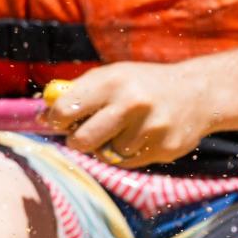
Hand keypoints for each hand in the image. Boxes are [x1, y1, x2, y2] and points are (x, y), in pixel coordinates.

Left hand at [43, 61, 224, 168]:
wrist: (197, 93)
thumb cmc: (142, 84)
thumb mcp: (112, 75)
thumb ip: (79, 92)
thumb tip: (41, 116)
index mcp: (113, 82)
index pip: (67, 109)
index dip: (54, 119)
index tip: (53, 122)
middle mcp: (131, 104)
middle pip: (82, 140)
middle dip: (75, 141)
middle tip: (78, 137)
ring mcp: (150, 128)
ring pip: (107, 153)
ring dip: (106, 146)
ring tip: (121, 129)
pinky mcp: (164, 149)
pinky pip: (129, 162)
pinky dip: (126, 153)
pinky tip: (140, 137)